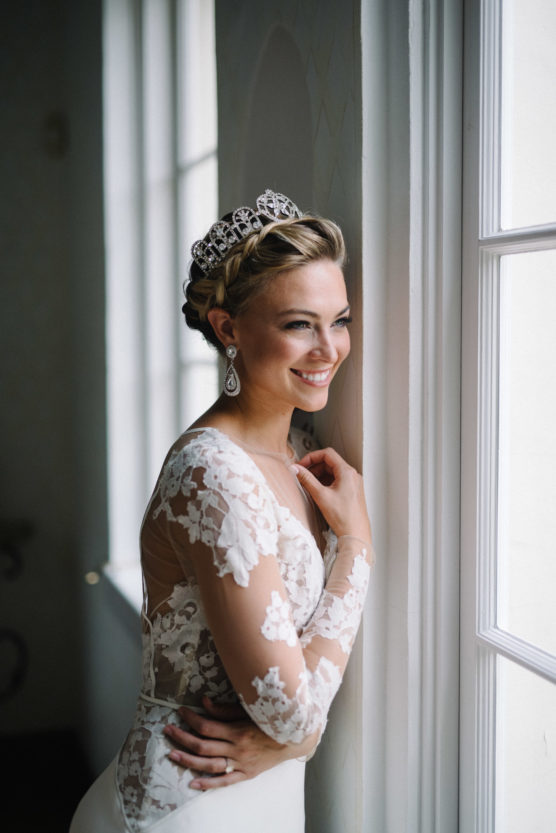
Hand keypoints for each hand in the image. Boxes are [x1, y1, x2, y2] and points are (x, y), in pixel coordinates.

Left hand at [163, 696, 315, 789]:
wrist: (294, 737)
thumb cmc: (271, 719)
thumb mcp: (250, 710)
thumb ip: (225, 709)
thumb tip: (203, 702)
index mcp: (237, 730)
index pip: (207, 726)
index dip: (191, 718)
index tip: (180, 711)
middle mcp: (237, 749)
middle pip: (203, 745)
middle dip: (182, 737)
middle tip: (167, 729)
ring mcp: (241, 764)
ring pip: (209, 765)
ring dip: (188, 760)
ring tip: (172, 753)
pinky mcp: (246, 774)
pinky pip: (224, 782)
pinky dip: (208, 784)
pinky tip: (193, 783)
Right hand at [292, 448, 370, 542]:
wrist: (355, 534)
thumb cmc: (343, 517)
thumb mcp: (321, 495)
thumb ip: (307, 479)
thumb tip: (296, 469)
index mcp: (347, 472)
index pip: (327, 454)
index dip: (311, 457)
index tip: (301, 465)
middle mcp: (352, 475)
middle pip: (329, 463)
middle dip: (314, 468)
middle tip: (302, 476)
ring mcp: (353, 484)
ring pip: (332, 472)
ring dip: (319, 476)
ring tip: (309, 486)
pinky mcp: (352, 492)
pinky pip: (337, 481)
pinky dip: (326, 483)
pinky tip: (318, 492)